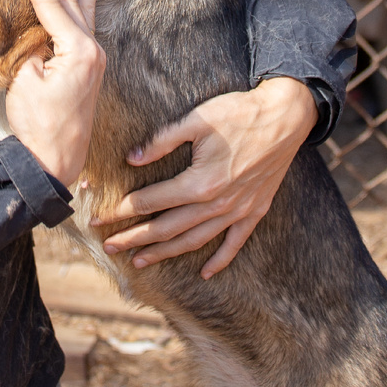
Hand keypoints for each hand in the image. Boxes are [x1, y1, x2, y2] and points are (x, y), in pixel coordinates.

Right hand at [5, 0, 105, 187]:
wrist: (53, 163)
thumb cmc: (37, 126)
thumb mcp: (26, 82)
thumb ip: (34, 53)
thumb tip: (41, 46)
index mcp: (79, 50)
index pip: (50, 2)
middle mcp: (93, 51)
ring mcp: (94, 62)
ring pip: (86, 11)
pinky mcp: (89, 73)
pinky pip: (86, 30)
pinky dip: (85, 11)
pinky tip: (87, 2)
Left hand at [97, 77, 316, 276]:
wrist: (287, 115)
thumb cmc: (239, 113)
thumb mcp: (196, 120)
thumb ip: (162, 141)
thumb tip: (132, 158)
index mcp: (199, 182)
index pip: (150, 202)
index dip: (121, 210)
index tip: (98, 217)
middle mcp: (217, 203)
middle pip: (166, 228)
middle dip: (134, 239)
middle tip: (109, 247)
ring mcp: (238, 210)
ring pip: (194, 240)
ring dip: (165, 253)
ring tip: (140, 261)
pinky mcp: (255, 210)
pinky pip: (235, 243)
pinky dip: (220, 261)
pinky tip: (204, 273)